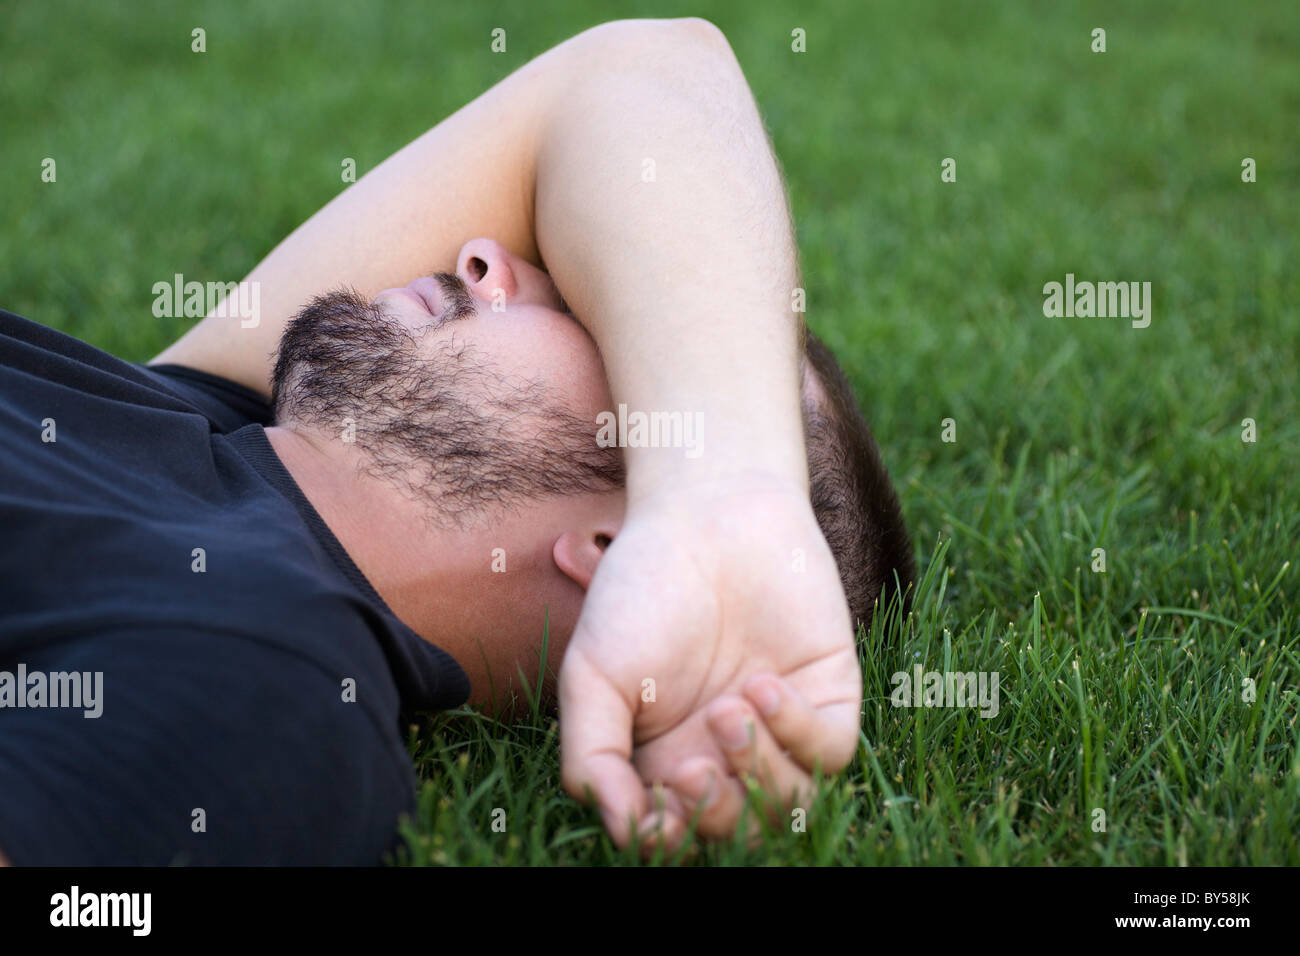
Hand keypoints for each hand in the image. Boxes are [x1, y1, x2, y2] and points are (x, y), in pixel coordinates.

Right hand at [557, 479, 860, 848]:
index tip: (654, 811)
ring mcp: (781, 726)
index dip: (669, 837)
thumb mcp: (592, 676)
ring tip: (728, 709)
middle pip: (739, 829)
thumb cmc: (642, 589)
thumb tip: (621, 828)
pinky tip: (764, 685)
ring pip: (789, 802)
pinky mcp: (828, 695)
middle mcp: (726, 751)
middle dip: (718, 817)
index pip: (677, 831)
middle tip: (695, 771)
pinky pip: (829, 751)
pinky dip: (797, 733)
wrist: (705, 513)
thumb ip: (593, 756)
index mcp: (665, 756)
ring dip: (757, 774)